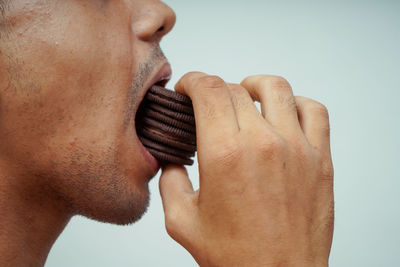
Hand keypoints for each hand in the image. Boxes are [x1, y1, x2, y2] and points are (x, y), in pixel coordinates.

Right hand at [159, 72, 333, 266]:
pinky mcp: (320, 159)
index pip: (208, 89)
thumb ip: (170, 180)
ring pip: (276, 88)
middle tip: (208, 103)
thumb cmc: (234, 257)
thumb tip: (173, 159)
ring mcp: (296, 148)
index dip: (193, 81)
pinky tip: (282, 114)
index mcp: (224, 154)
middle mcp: (262, 143)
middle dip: (214, 89)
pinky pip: (314, 110)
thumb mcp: (182, 220)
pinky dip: (296, 102)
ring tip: (245, 96)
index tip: (187, 88)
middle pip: (235, 88)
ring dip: (254, 85)